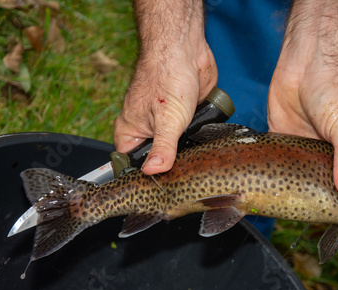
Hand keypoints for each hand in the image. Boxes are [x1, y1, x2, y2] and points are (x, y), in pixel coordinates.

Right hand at [114, 0, 216, 174]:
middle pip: (156, 161)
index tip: (158, 191)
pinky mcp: (186, 120)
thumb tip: (153, 173)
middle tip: (183, 179)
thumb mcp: (166, 120)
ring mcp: (168, 126)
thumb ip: (162, 148)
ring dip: (187, 154)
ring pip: (177, 151)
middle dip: (170, 168)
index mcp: (131, 132)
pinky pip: (192, 139)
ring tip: (197, 166)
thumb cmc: (167, 75)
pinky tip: (206, 149)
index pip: (130, 165)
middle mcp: (147, 130)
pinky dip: (199, 142)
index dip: (143, 178)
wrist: (187, 50)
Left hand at [267, 0, 337, 204]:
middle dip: (322, 203)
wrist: (305, 63)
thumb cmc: (335, 90)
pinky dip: (273, 176)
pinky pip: (279, 164)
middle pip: (328, 187)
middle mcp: (330, 155)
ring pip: (301, 179)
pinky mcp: (284, 142)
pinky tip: (267, 192)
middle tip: (314, 225)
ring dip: (295, 192)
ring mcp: (306, 150)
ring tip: (288, 214)